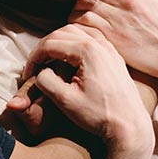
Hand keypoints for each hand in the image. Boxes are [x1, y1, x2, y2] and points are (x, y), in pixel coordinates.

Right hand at [18, 24, 152, 150]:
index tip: (27, 74)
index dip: (34, 58)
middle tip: (35, 66)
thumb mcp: (65, 100)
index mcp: (87, 51)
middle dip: (44, 48)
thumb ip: (46, 81)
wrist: (130, 126)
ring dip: (59, 44)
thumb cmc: (99, 115)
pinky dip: (74, 45)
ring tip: (49, 62)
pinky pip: (90, 40)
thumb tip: (41, 71)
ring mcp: (109, 49)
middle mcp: (100, 44)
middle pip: (62, 33)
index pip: (50, 43)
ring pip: (77, 33)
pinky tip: (68, 61)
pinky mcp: (114, 56)